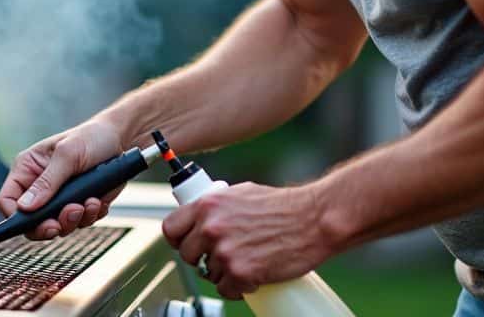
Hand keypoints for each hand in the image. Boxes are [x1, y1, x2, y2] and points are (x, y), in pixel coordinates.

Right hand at [0, 118, 123, 239]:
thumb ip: (47, 182)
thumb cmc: (90, 137)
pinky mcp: (78, 206)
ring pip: (57, 226)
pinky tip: (98, 200)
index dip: (16, 216)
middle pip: (31, 222)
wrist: (119, 140)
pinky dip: (91, 216)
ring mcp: (59, 199)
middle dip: (49, 225)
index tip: (35, 222)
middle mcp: (39, 187)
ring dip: (74, 219)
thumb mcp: (68, 154)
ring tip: (89, 202)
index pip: (8, 200)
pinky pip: (80, 223)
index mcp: (28, 170)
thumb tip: (25, 207)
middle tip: (64, 220)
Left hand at [162, 182, 332, 299]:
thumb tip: (202, 218)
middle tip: (220, 256)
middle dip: (201, 258)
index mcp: (207, 205)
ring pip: (208, 274)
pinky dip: (238, 287)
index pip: (170, 228)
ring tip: (245, 261)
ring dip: (223, 272)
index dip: (177, 239)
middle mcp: (211, 227)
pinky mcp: (240, 273)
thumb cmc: (283, 206)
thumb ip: (217, 207)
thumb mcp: (240, 193)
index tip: (186, 243)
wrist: (312, 220)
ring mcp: (224, 252)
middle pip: (186, 255)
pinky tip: (252, 275)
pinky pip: (227, 289)